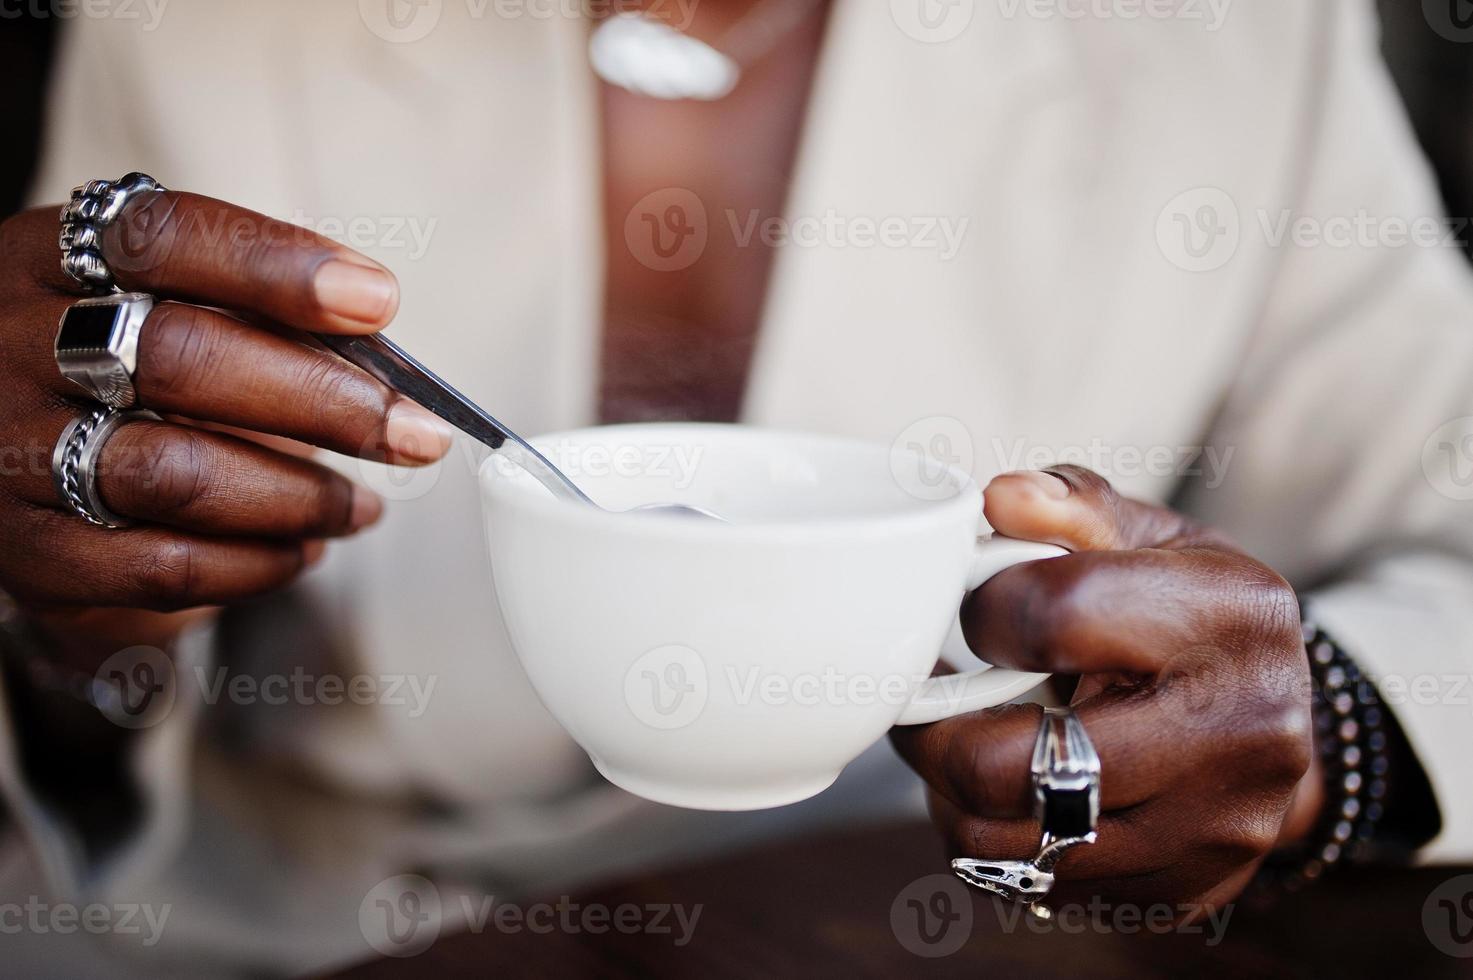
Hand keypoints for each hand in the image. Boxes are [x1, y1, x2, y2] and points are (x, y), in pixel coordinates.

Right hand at [0, 190, 453, 651]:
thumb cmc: (111, 366)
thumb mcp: (152, 301)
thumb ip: (251, 310)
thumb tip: (379, 342)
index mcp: (54, 258)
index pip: (163, 238)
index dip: (278, 266)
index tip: (378, 301)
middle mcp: (14, 345)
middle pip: (182, 359)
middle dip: (324, 401)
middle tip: (414, 432)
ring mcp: (12, 451)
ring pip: (177, 472)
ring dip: (300, 495)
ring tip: (362, 504)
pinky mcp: (32, 552)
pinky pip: (163, 565)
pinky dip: (257, 562)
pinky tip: (303, 547)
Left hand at [890, 465, 1315, 911]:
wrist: (1276, 717)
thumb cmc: (1190, 611)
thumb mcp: (1149, 537)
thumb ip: (1071, 506)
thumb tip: (998, 500)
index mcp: (1229, 616)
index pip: (1052, 616)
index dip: (981, 611)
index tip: (975, 612)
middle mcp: (1240, 735)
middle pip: (1011, 765)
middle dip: (936, 732)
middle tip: (927, 701)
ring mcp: (1216, 831)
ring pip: (1005, 843)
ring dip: (953, 794)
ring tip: (964, 743)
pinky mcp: (1187, 893)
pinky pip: (1034, 884)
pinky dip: (1000, 838)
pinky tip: (1017, 789)